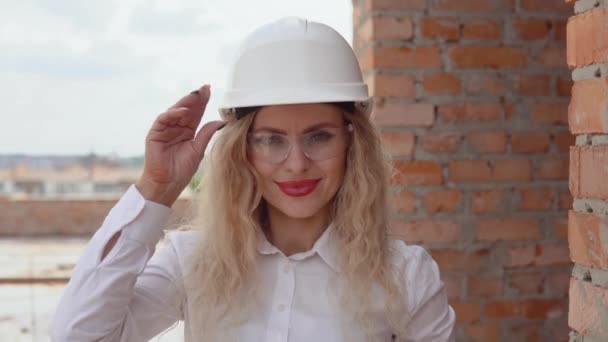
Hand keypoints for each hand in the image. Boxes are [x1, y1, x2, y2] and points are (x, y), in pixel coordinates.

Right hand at [136, 85, 224, 206]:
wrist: (167, 184)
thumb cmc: (181, 171)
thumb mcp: (198, 150)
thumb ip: (206, 134)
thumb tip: (221, 121)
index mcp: (187, 132)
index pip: (196, 113)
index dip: (202, 102)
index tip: (210, 90)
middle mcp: (176, 128)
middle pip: (186, 109)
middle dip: (195, 98)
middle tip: (205, 88)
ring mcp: (164, 130)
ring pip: (175, 111)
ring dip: (185, 103)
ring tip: (196, 96)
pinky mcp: (154, 134)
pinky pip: (163, 119)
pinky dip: (172, 114)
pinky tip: (183, 112)